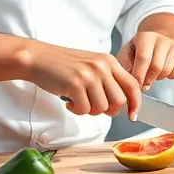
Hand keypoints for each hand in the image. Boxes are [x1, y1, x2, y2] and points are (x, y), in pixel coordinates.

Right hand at [24, 42, 141, 118]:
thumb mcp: (91, 66)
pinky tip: (70, 102)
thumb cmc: (63, 65)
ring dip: (90, 111)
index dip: (135, 103)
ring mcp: (89, 75)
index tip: (133, 115)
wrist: (38, 58)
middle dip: (108, 111)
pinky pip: (85, 110)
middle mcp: (102, 67)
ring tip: (79, 101)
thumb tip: (121, 103)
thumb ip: (107, 80)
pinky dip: (77, 111)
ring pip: (102, 108)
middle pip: (119, 101)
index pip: (132, 85)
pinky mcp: (75, 84)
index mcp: (109, 61)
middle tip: (94, 107)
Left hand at [120, 30, 173, 91]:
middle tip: (143, 85)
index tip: (136, 86)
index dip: (139, 75)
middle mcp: (162, 39)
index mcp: (146, 37)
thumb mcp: (126, 54)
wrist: (154, 42)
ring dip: (159, 78)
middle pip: (157, 66)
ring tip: (152, 76)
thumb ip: (125, 66)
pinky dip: (170, 77)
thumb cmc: (137, 51)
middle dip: (148, 80)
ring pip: (168, 70)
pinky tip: (164, 73)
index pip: (143, 58)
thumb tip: (131, 79)